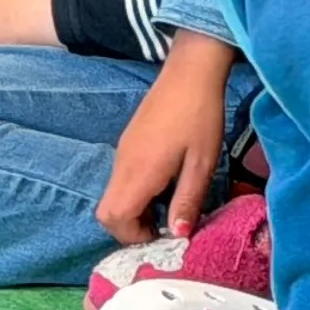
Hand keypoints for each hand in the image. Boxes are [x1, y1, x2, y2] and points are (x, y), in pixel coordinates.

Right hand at [96, 31, 235, 243]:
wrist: (189, 72)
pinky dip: (138, 192)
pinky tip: (166, 181)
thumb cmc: (200, 118)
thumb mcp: (201, 164)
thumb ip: (187, 202)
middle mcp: (123, 164)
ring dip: (137, 209)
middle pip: (108, 211)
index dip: (133, 236)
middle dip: (132, 227)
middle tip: (166, 224)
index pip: (113, 218)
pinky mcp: (128, 143)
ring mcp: (123, 152)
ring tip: (171, 203)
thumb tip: (178, 236)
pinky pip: (123, 179)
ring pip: (115, 195)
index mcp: (139, 172)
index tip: (163, 234)